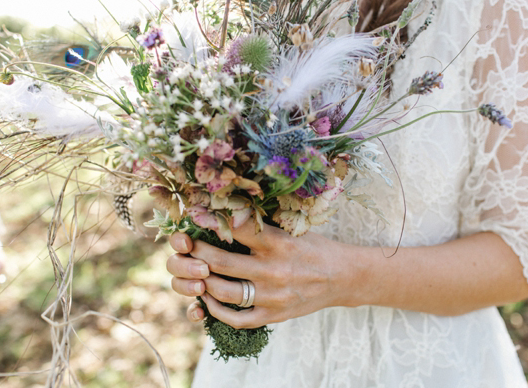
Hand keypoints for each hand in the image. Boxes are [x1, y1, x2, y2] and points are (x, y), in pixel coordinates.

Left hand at [167, 220, 356, 328]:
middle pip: (220, 261)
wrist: (342, 277)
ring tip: (194, 271)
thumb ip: (261, 224)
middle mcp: (274, 270)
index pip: (236, 228)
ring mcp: (273, 296)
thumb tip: (225, 210)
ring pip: (223, 291)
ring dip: (201, 281)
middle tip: (185, 246)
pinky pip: (236, 319)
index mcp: (278, 242)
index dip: (210, 222)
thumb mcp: (292, 229)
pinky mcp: (274, 316)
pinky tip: (208, 299)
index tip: (195, 216)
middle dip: (195, 252)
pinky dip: (216, 310)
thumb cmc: (312, 247)